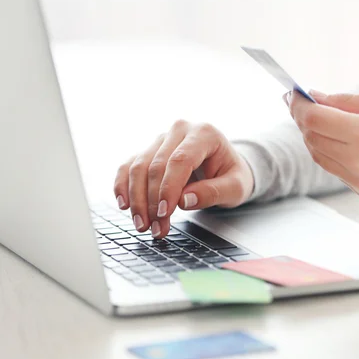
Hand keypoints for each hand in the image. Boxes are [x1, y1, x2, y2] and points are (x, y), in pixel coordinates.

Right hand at [114, 120, 253, 237]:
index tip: (165, 213)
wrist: (227, 166)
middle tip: (155, 228)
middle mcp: (180, 130)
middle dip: (152, 201)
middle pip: (156, 165)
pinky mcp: (149, 150)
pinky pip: (129, 166)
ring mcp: (162, 139)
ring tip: (143, 225)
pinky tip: (125, 205)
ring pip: (138, 167)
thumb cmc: (232, 175)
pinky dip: (123, 186)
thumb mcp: (235, 187)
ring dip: (137, 199)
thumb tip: (184, 200)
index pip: (180, 160)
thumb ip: (213, 192)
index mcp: (204, 133)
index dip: (169, 188)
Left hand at [286, 90, 358, 206]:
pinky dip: (327, 152)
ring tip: (317, 120)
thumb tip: (315, 96)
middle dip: (302, 118)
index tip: (292, 94)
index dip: (298, 105)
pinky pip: (334, 169)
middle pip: (312, 137)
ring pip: (318, 155)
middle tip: (301, 104)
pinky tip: (335, 140)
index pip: (315, 118)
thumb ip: (348, 101)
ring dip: (311, 136)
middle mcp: (358, 161)